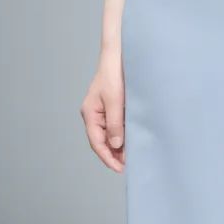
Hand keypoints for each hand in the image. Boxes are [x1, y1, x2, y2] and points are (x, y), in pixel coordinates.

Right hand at [80, 52, 125, 171]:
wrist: (120, 55)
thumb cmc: (114, 74)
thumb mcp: (115, 100)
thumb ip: (115, 123)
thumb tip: (116, 144)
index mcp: (90, 113)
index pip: (97, 142)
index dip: (108, 157)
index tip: (119, 168)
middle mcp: (95, 115)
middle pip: (103, 141)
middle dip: (115, 154)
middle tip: (130, 166)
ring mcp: (104, 111)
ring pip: (111, 135)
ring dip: (120, 146)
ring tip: (133, 156)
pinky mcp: (115, 107)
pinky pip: (118, 126)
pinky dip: (125, 135)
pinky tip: (134, 141)